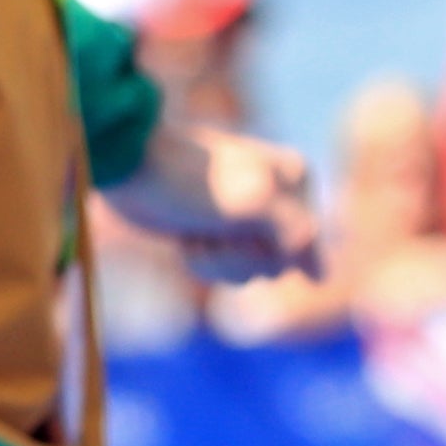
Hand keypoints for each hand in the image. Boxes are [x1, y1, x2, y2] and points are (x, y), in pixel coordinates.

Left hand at [111, 123, 320, 283]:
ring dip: (217, 262)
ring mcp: (251, 217)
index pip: (306, 246)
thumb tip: (319, 277)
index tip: (237, 223)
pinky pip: (229, 272)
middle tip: (209, 230)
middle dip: (238, 257)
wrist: (127, 168)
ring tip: (194, 234)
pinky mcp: (222, 232)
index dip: (268, 248)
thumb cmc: (186, 179)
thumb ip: (294, 232)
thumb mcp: (248, 202)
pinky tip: (186, 241)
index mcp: (297, 179)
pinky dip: (205, 264)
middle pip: (280, 265)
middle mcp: (282, 197)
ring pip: (254, 272)